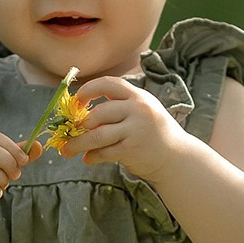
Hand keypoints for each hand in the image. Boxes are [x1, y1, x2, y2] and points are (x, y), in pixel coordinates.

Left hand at [58, 78, 181, 181]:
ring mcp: (135, 130)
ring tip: (67, 150)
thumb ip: (118, 108)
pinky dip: (92, 157)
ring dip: (77, 144)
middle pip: (98, 113)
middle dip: (79, 125)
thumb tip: (82, 115)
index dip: (88, 90)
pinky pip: (103, 152)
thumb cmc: (153, 133)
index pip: (108, 83)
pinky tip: (88, 159)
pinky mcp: (131, 149)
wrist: (176, 157)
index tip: (77, 101)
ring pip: (96, 135)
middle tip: (70, 132)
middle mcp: (137, 109)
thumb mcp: (142, 111)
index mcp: (138, 96)